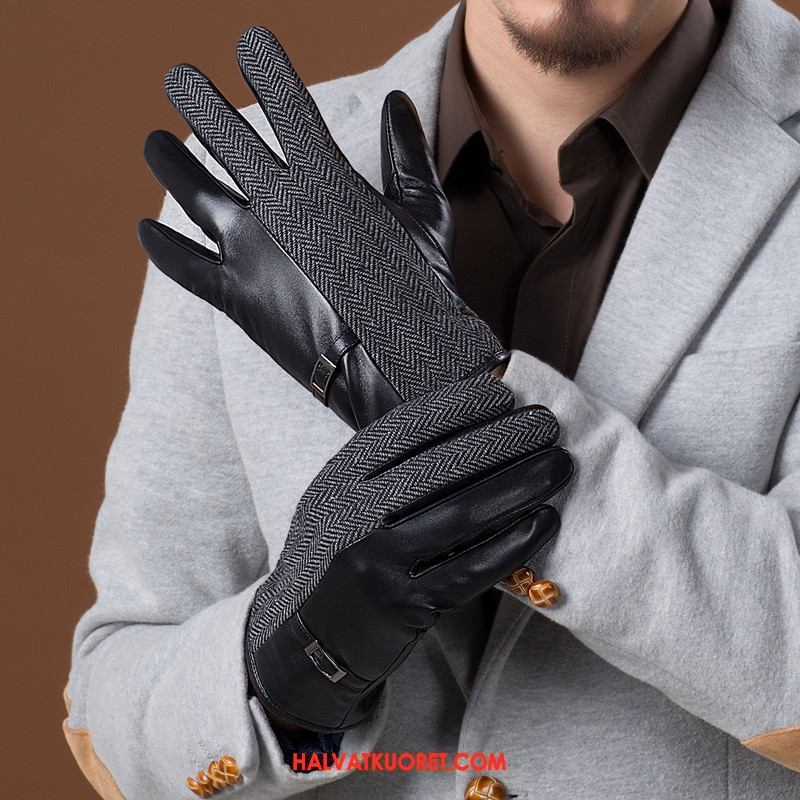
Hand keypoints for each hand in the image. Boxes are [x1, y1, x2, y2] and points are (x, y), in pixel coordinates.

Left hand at [138, 28, 506, 429]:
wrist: (396, 362)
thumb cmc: (419, 288)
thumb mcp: (426, 214)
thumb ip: (408, 154)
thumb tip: (398, 102)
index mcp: (324, 176)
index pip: (286, 105)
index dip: (266, 68)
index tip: (250, 44)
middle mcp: (276, 203)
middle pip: (224, 137)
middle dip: (198, 101)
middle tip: (179, 78)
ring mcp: (248, 249)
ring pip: (192, 191)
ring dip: (169, 162)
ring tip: (153, 142)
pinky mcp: (235, 295)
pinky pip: (184, 264)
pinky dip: (161, 246)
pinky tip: (146, 229)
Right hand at [246, 374, 572, 731]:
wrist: (312, 636)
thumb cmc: (342, 553)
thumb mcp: (342, 500)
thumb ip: (384, 468)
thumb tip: (466, 422)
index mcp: (339, 479)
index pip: (404, 429)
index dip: (458, 406)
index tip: (504, 393)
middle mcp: (353, 516)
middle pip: (440, 468)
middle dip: (502, 440)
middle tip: (548, 425)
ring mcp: (379, 564)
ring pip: (462, 515)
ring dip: (519, 485)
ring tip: (558, 465)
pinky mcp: (407, 606)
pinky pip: (471, 569)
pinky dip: (514, 542)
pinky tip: (545, 520)